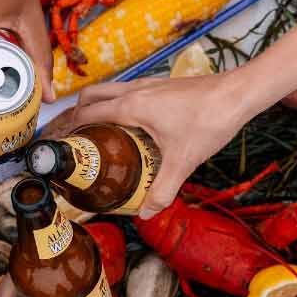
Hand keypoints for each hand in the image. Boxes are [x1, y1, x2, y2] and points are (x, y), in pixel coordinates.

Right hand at [60, 69, 256, 217]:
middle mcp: (135, 90)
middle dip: (75, 112)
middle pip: (91, 95)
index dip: (67, 128)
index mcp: (131, 107)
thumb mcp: (182, 161)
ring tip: (96, 131)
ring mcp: (149, 84)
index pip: (86, 113)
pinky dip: (117, 103)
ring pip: (109, 90)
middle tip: (72, 135)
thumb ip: (162, 189)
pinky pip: (128, 91)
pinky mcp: (162, 85)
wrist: (238, 94)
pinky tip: (131, 125)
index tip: (57, 142)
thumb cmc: (209, 120)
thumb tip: (147, 212)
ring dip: (96, 105)